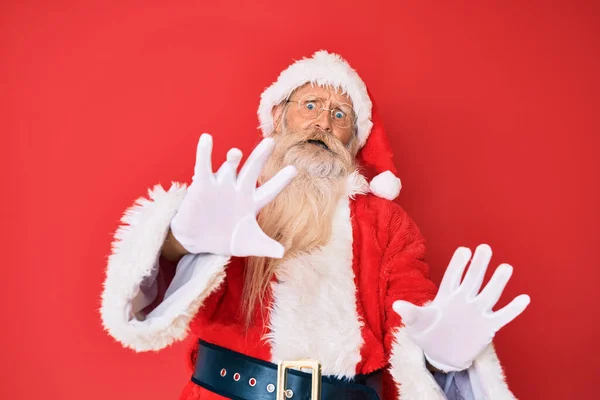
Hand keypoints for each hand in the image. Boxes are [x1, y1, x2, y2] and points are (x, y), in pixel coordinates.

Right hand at [170, 134, 296, 257]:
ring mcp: (221, 185)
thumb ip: (265, 246)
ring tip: (236, 152)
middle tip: (270, 142)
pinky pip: (203, 166)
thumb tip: (282, 253)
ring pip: (229, 167)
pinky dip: (204, 152)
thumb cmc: (226, 239)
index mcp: (253, 202)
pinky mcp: (202, 185)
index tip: (294, 170)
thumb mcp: (249, 244)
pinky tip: (206, 139)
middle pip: (252, 170)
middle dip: (261, 156)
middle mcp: (239, 189)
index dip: (281, 181)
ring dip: (232, 159)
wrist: (199, 242)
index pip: (270, 189)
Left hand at [392, 244, 529, 371]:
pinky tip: (524, 298)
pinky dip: (513, 309)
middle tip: (485, 248)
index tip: (464, 250)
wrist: (441, 354)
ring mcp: (477, 311)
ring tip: (506, 268)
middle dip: (479, 265)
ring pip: (489, 293)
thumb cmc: (427, 333)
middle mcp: (464, 299)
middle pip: (473, 279)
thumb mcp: (416, 324)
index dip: (458, 264)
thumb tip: (396, 305)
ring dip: (498, 282)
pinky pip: (502, 316)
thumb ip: (411, 313)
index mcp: (446, 295)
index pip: (453, 276)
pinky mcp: (488, 326)